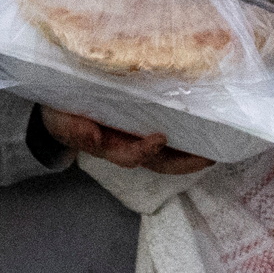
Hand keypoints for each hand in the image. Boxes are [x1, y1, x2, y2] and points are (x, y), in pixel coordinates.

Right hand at [40, 105, 214, 176]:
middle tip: (208, 157)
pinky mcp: (145, 122)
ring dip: (191, 153)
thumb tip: (93, 136)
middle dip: (184, 163)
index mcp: (110, 147)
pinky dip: (187, 133)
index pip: (132, 156)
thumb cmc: (62, 116)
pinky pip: (169, 132)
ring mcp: (138, 137)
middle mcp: (129, 146)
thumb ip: (76, 129)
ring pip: (168, 153)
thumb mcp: (62, 122)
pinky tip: (206, 123)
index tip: (159, 139)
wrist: (57, 110)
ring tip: (216, 145)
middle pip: (160, 162)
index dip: (145, 151)